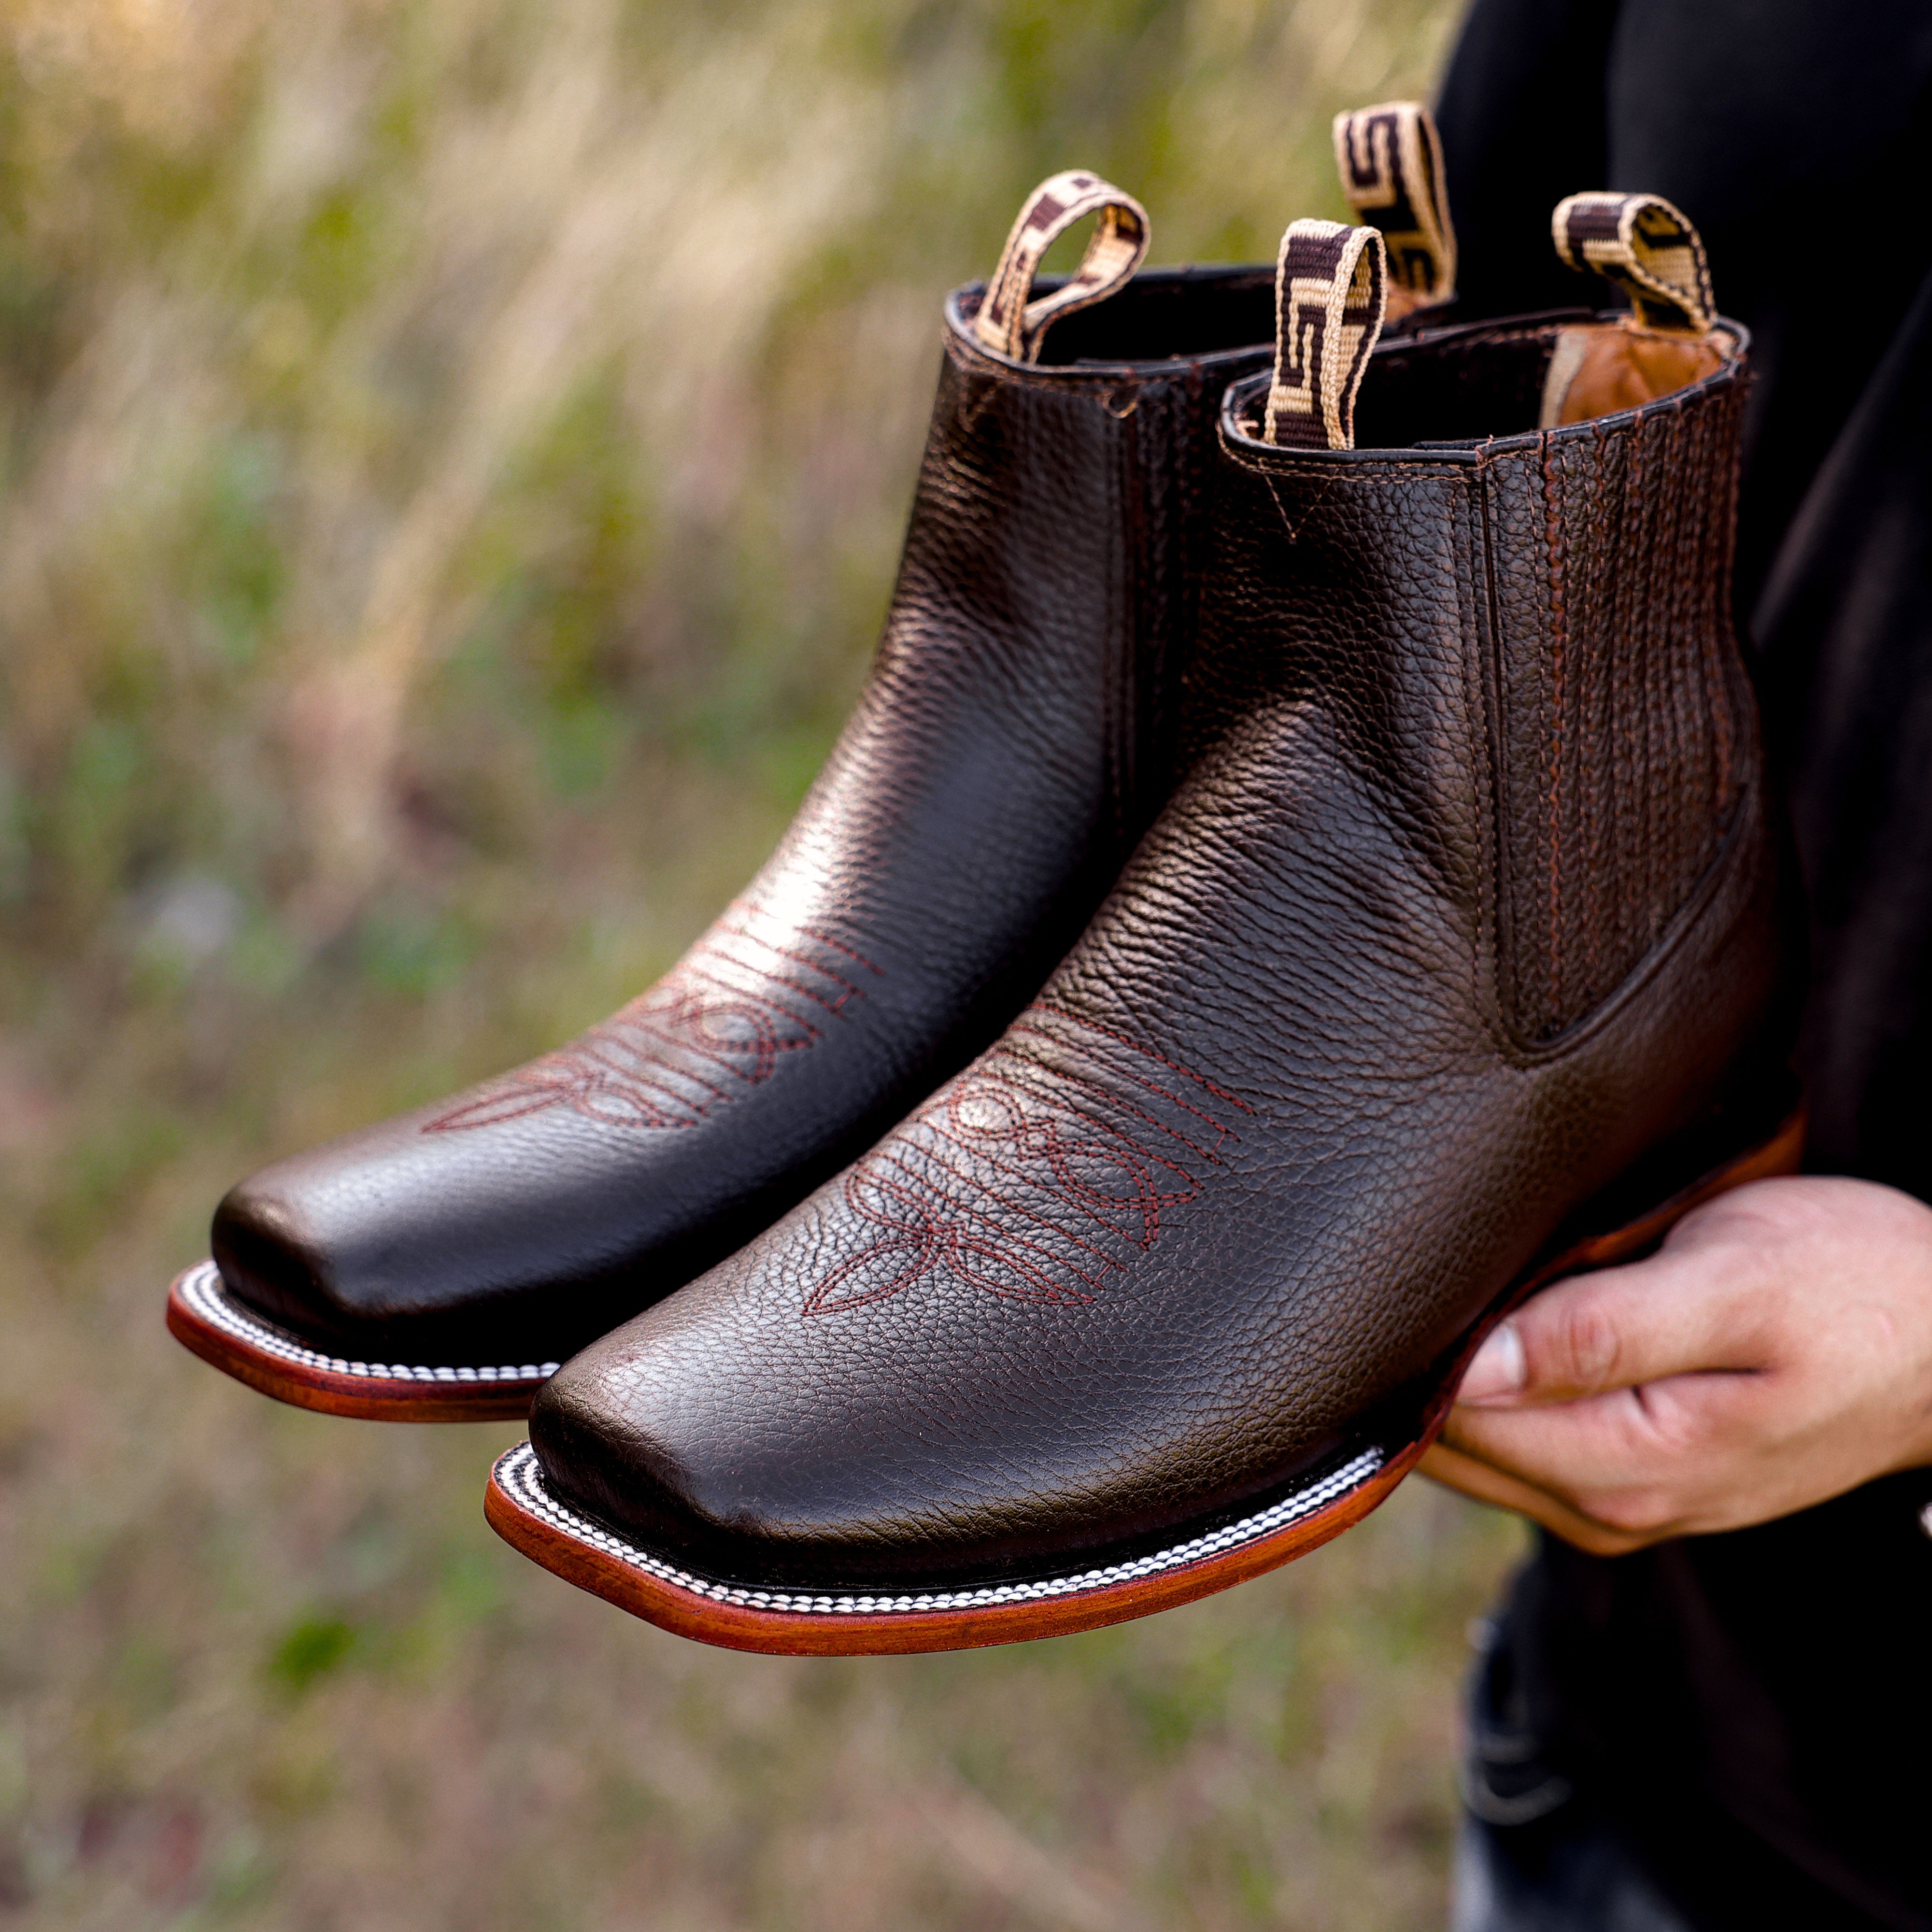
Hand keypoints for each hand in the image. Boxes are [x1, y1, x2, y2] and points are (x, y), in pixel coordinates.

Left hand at [1419, 1176, 1931, 1554]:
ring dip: (1459, 1375)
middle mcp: (1610, 1505)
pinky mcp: (1629, 1472)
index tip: (1417, 1276)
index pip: (1456, 1423)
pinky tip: (1509, 1323)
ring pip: (1479, 1448)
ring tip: (1476, 1287)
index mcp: (1629, 1465)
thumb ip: (1600, 1332)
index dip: (1421, 1347)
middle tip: (1437, 1271)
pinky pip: (1520, 1441)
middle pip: (1454, 1446)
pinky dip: (1497, 1387)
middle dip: (1427, 1365)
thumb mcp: (1732, 1284)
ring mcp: (1618, 1499)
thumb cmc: (1851, 1284)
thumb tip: (1476, 1367)